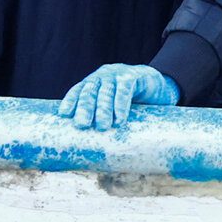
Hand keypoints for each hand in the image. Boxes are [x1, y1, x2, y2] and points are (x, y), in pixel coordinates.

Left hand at [58, 63, 179, 128]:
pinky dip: (121, 104)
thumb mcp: (112, 107)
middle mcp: (104, 76)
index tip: (63, 114)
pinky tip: (120, 119)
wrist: (158, 86)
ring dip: (103, 109)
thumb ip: (100, 117)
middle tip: (82, 124)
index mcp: (94, 82)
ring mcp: (118, 74)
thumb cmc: (131, 102)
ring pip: (107, 91)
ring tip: (103, 127)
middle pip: (90, 91)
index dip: (71, 100)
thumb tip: (85, 148)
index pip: (79, 89)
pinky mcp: (134, 76)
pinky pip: (125, 89)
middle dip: (85, 108)